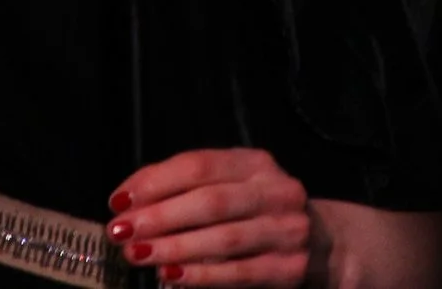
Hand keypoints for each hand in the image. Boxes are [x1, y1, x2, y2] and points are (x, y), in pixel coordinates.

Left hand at [106, 148, 319, 285]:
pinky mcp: (290, 268)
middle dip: (160, 217)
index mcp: (255, 163)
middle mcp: (276, 190)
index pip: (199, 165)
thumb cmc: (254, 212)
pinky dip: (201, 276)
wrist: (323, 244)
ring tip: (138, 255)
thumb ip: (181, 188)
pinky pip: (239, 273)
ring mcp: (288, 230)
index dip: (155, 182)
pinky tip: (170, 277)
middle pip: (211, 201)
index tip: (118, 200)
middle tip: (121, 231)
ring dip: (174, 248)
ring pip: (224, 238)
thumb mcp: (227, 187)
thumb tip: (126, 201)